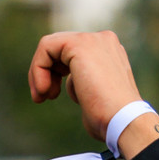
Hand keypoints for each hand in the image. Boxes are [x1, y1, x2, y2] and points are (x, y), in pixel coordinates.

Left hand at [28, 30, 158, 154]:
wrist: (121, 120)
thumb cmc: (108, 118)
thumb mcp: (93, 96)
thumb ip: (83, 83)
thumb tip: (72, 83)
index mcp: (107, 51)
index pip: (69, 52)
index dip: (53, 73)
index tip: (49, 96)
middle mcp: (102, 40)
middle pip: (58, 47)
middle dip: (43, 72)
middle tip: (41, 98)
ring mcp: (93, 39)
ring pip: (49, 46)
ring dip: (37, 73)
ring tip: (42, 97)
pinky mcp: (79, 44)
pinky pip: (46, 47)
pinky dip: (37, 69)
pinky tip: (44, 90)